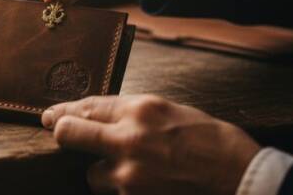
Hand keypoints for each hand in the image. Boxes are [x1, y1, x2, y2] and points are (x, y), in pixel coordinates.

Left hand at [42, 95, 260, 194]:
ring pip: (91, 174)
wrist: (241, 179)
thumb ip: (132, 112)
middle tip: (59, 133)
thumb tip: (98, 115)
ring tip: (133, 170)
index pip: (86, 106)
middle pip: (69, 134)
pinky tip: (145, 183)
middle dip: (62, 133)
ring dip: (103, 172)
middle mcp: (129, 140)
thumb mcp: (170, 110)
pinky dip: (121, 190)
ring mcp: (129, 176)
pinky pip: (114, 194)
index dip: (63, 111)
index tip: (50, 116)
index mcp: (141, 109)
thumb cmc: (212, 141)